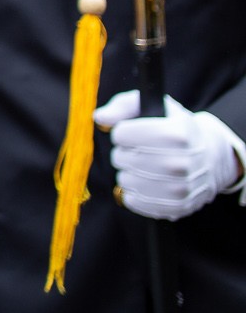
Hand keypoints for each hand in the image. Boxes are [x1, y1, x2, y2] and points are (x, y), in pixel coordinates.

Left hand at [95, 90, 245, 219]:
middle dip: (123, 153)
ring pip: (127, 181)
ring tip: (139, 168)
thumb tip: (100, 118)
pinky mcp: (179, 206)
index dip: (121, 133)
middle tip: (136, 152)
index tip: (131, 133)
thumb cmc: (174, 127)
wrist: (212, 155)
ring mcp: (182, 187)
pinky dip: (133, 195)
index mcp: (176, 134)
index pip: (122, 134)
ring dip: (126, 174)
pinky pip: (139, 203)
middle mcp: (181, 162)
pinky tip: (141, 185)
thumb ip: (122, 106)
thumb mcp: (153, 107)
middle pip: (123, 159)